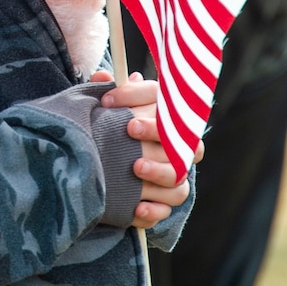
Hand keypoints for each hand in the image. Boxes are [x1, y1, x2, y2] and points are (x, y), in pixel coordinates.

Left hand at [90, 69, 204, 227]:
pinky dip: (153, 210)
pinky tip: (136, 207)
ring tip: (136, 167)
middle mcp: (175, 147)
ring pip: (179, 178)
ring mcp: (171, 176)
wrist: (104, 166)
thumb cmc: (109, 130)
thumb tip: (102, 76)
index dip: (136, 95)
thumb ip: (105, 93)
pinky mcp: (160, 203)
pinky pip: (165, 210)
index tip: (107, 100)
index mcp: (163, 117)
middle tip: (130, 127)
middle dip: (157, 131)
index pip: (160, 98)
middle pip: (184, 139)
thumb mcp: (104, 111)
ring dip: (160, 172)